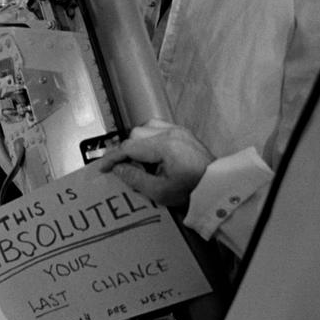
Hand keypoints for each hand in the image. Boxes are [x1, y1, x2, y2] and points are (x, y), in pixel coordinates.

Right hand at [96, 119, 214, 205]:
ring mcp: (179, 131)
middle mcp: (171, 133)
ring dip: (137, 142)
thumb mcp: (158, 192)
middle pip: (136, 134)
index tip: (102, 168)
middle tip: (125, 168)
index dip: (112, 158)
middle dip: (126, 150)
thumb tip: (118, 168)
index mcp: (164, 146)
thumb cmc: (190, 191)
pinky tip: (151, 153)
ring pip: (146, 127)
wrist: (217, 188)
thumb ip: (134, 178)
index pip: (129, 146)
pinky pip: (158, 128)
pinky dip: (149, 137)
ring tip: (139, 161)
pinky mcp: (184, 133)